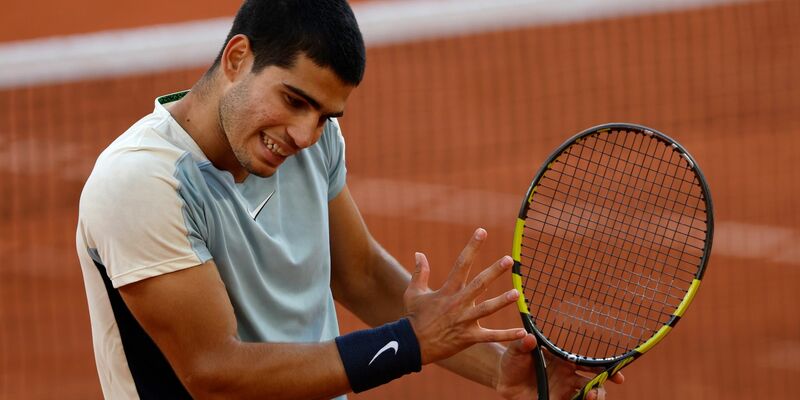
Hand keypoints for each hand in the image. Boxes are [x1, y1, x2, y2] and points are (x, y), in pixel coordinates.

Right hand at [403, 228, 526, 363]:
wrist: (412, 344)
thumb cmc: (414, 317)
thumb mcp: (414, 292)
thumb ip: (419, 272)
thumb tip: (419, 253)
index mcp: (448, 290)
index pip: (462, 263)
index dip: (472, 246)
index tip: (482, 231)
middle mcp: (458, 303)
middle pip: (479, 284)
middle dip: (494, 271)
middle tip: (509, 260)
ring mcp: (464, 320)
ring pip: (487, 309)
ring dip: (502, 301)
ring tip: (517, 294)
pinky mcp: (468, 337)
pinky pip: (490, 336)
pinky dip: (507, 335)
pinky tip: (522, 332)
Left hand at [496, 334, 624, 399]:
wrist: (503, 379)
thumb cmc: (513, 361)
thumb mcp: (516, 350)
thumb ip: (522, 344)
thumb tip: (528, 337)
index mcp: (563, 361)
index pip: (588, 364)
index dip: (604, 367)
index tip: (617, 373)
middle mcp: (568, 377)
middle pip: (593, 383)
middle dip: (603, 387)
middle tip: (606, 389)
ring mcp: (562, 392)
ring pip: (586, 397)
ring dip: (594, 398)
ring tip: (592, 397)